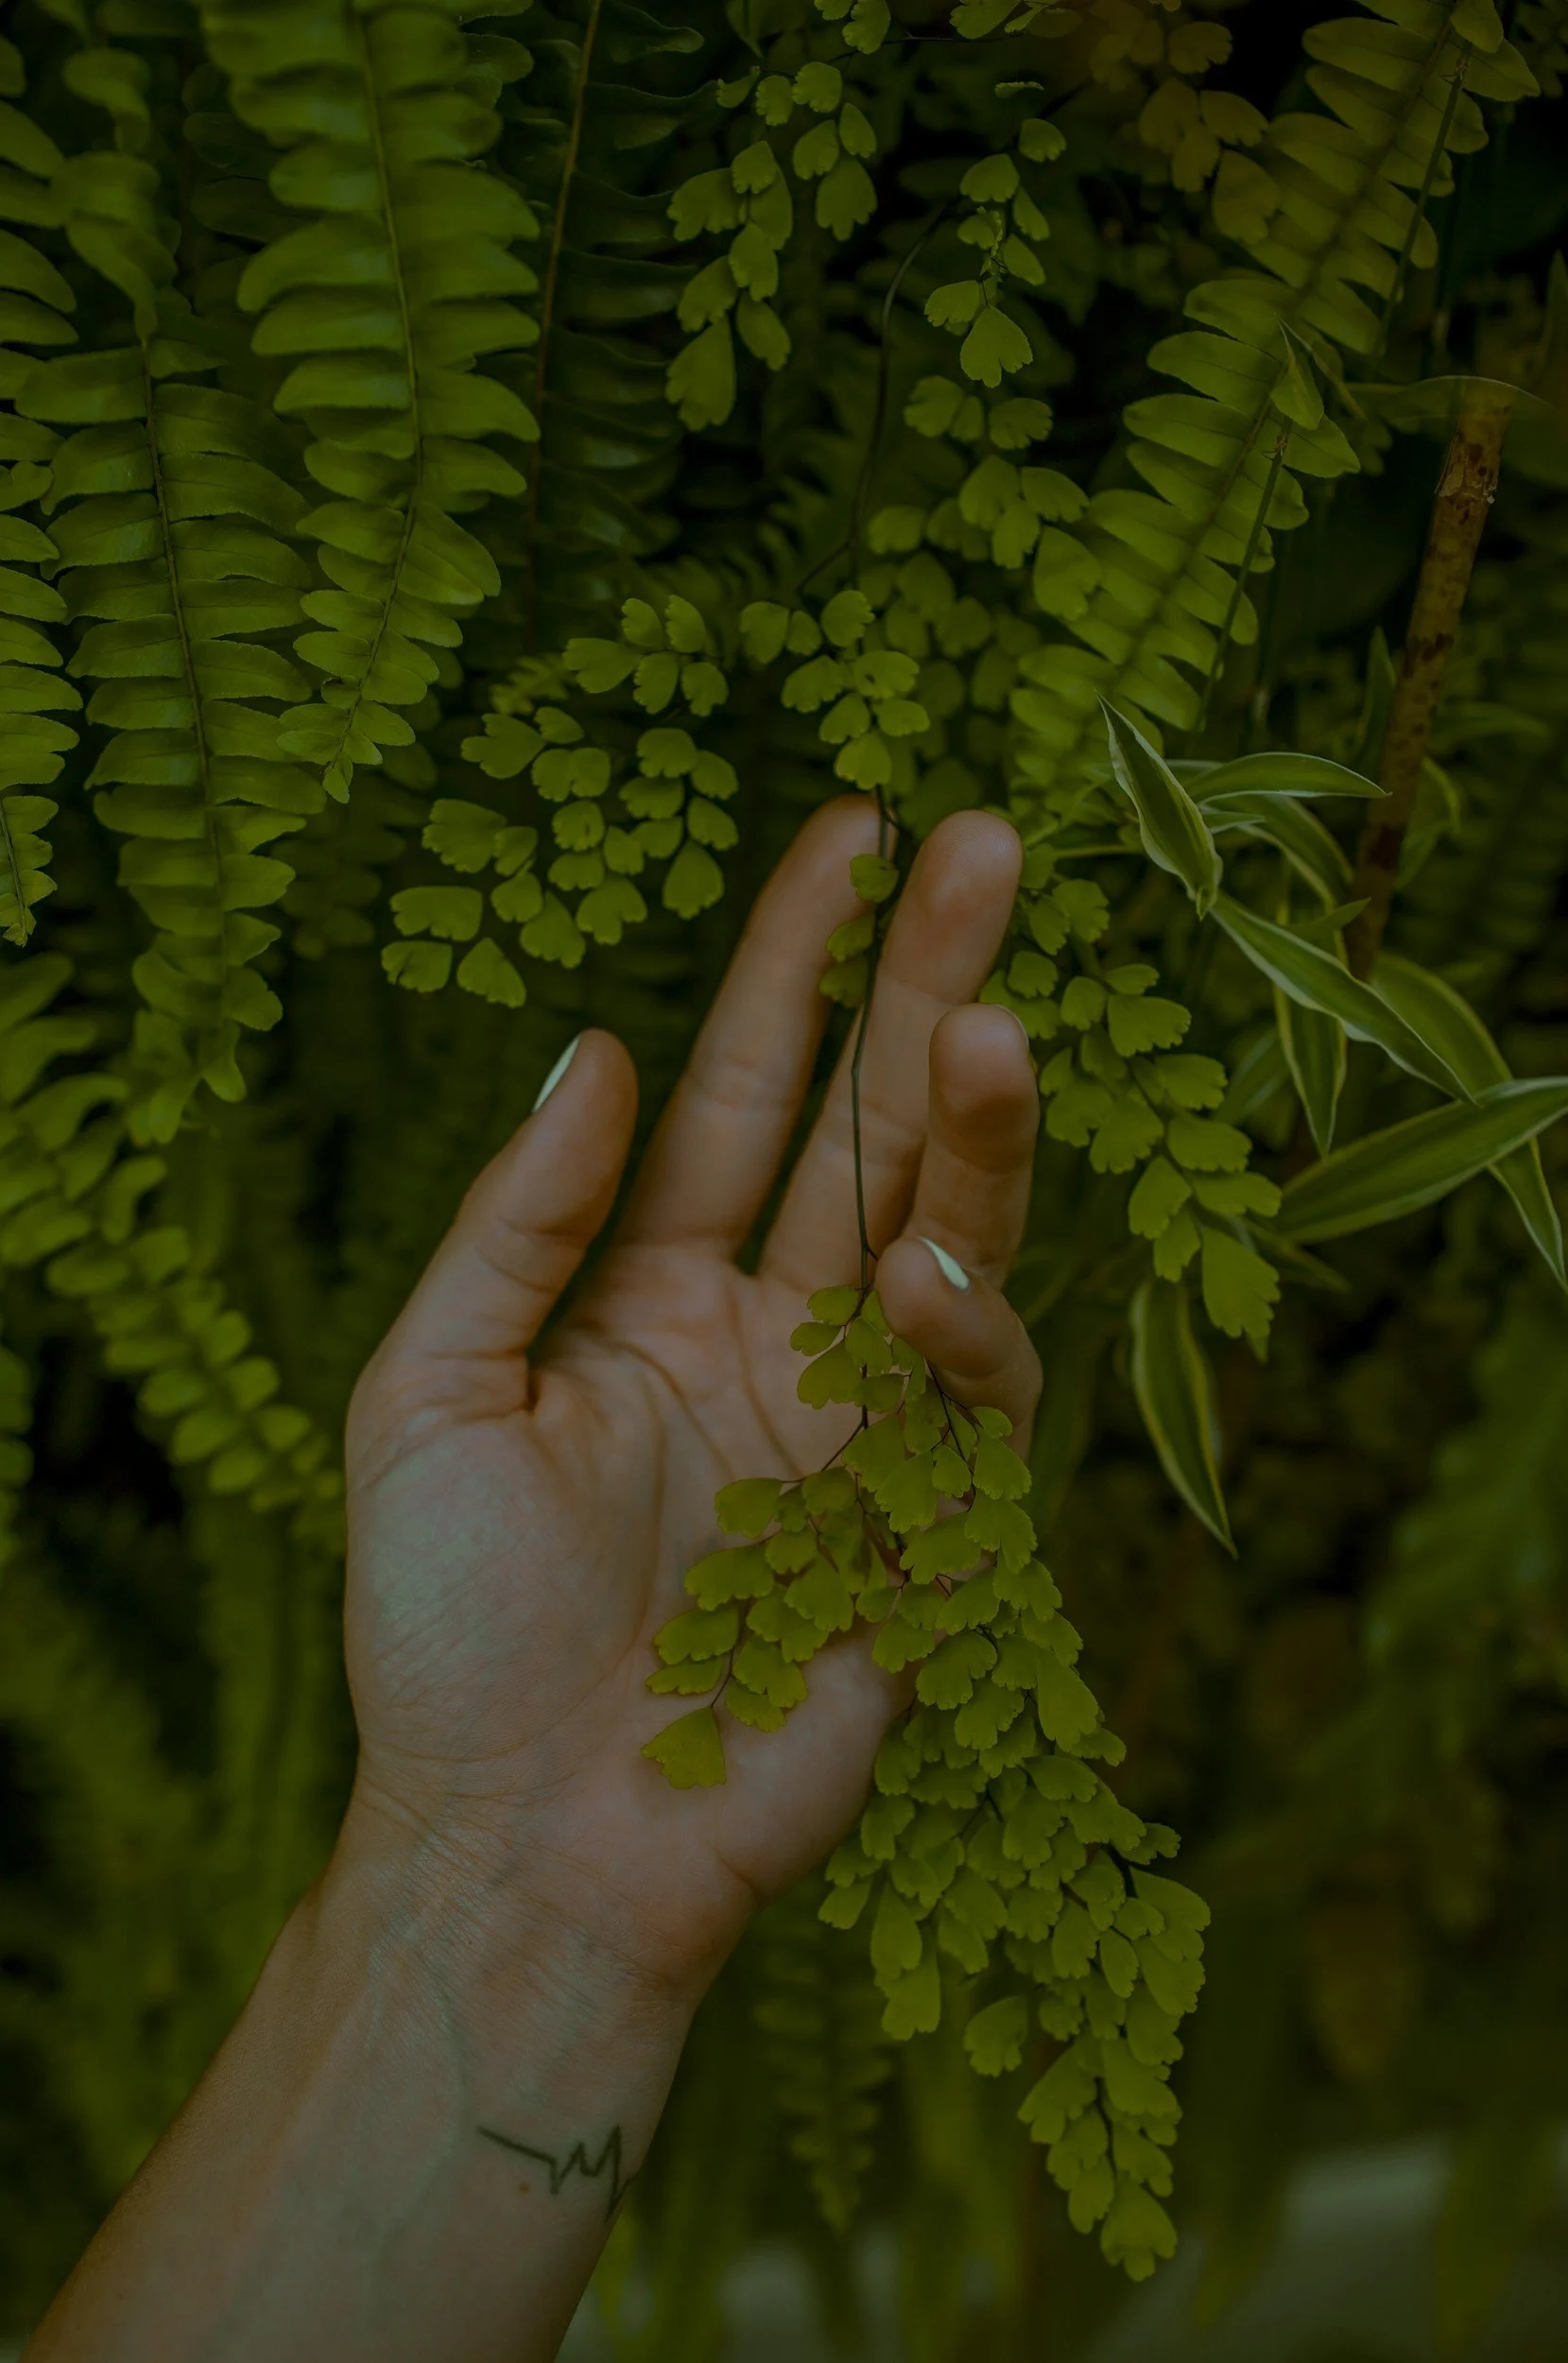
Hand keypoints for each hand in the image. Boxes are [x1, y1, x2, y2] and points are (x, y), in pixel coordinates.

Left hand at [340, 802, 1042, 2006]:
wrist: (525, 1850)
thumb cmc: (449, 1633)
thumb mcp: (430, 1391)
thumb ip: (520, 1220)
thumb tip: (597, 1048)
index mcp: (655, 1288)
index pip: (749, 1091)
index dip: (797, 961)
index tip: (850, 830)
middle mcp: (772, 1333)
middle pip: (872, 1129)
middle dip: (927, 987)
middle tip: (983, 841)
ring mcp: (859, 1425)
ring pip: (949, 1236)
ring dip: (976, 1128)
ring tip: (998, 1016)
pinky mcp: (930, 1529)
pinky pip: (976, 1403)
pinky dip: (965, 1334)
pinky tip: (924, 1285)